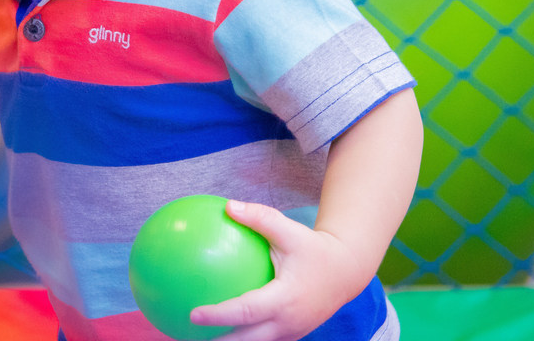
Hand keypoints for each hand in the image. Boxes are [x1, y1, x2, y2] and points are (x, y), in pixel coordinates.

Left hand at [188, 200, 363, 340]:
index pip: (246, 312)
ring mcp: (289, 333)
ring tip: (196, 339)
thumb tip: (227, 206)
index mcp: (285, 300)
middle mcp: (287, 323)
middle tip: (187, 336)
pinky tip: (219, 331)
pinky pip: (262, 340)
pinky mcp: (289, 336)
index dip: (219, 316)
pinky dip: (242, 338)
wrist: (346, 272)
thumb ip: (259, 218)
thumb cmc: (314, 249)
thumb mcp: (290, 230)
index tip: (193, 314)